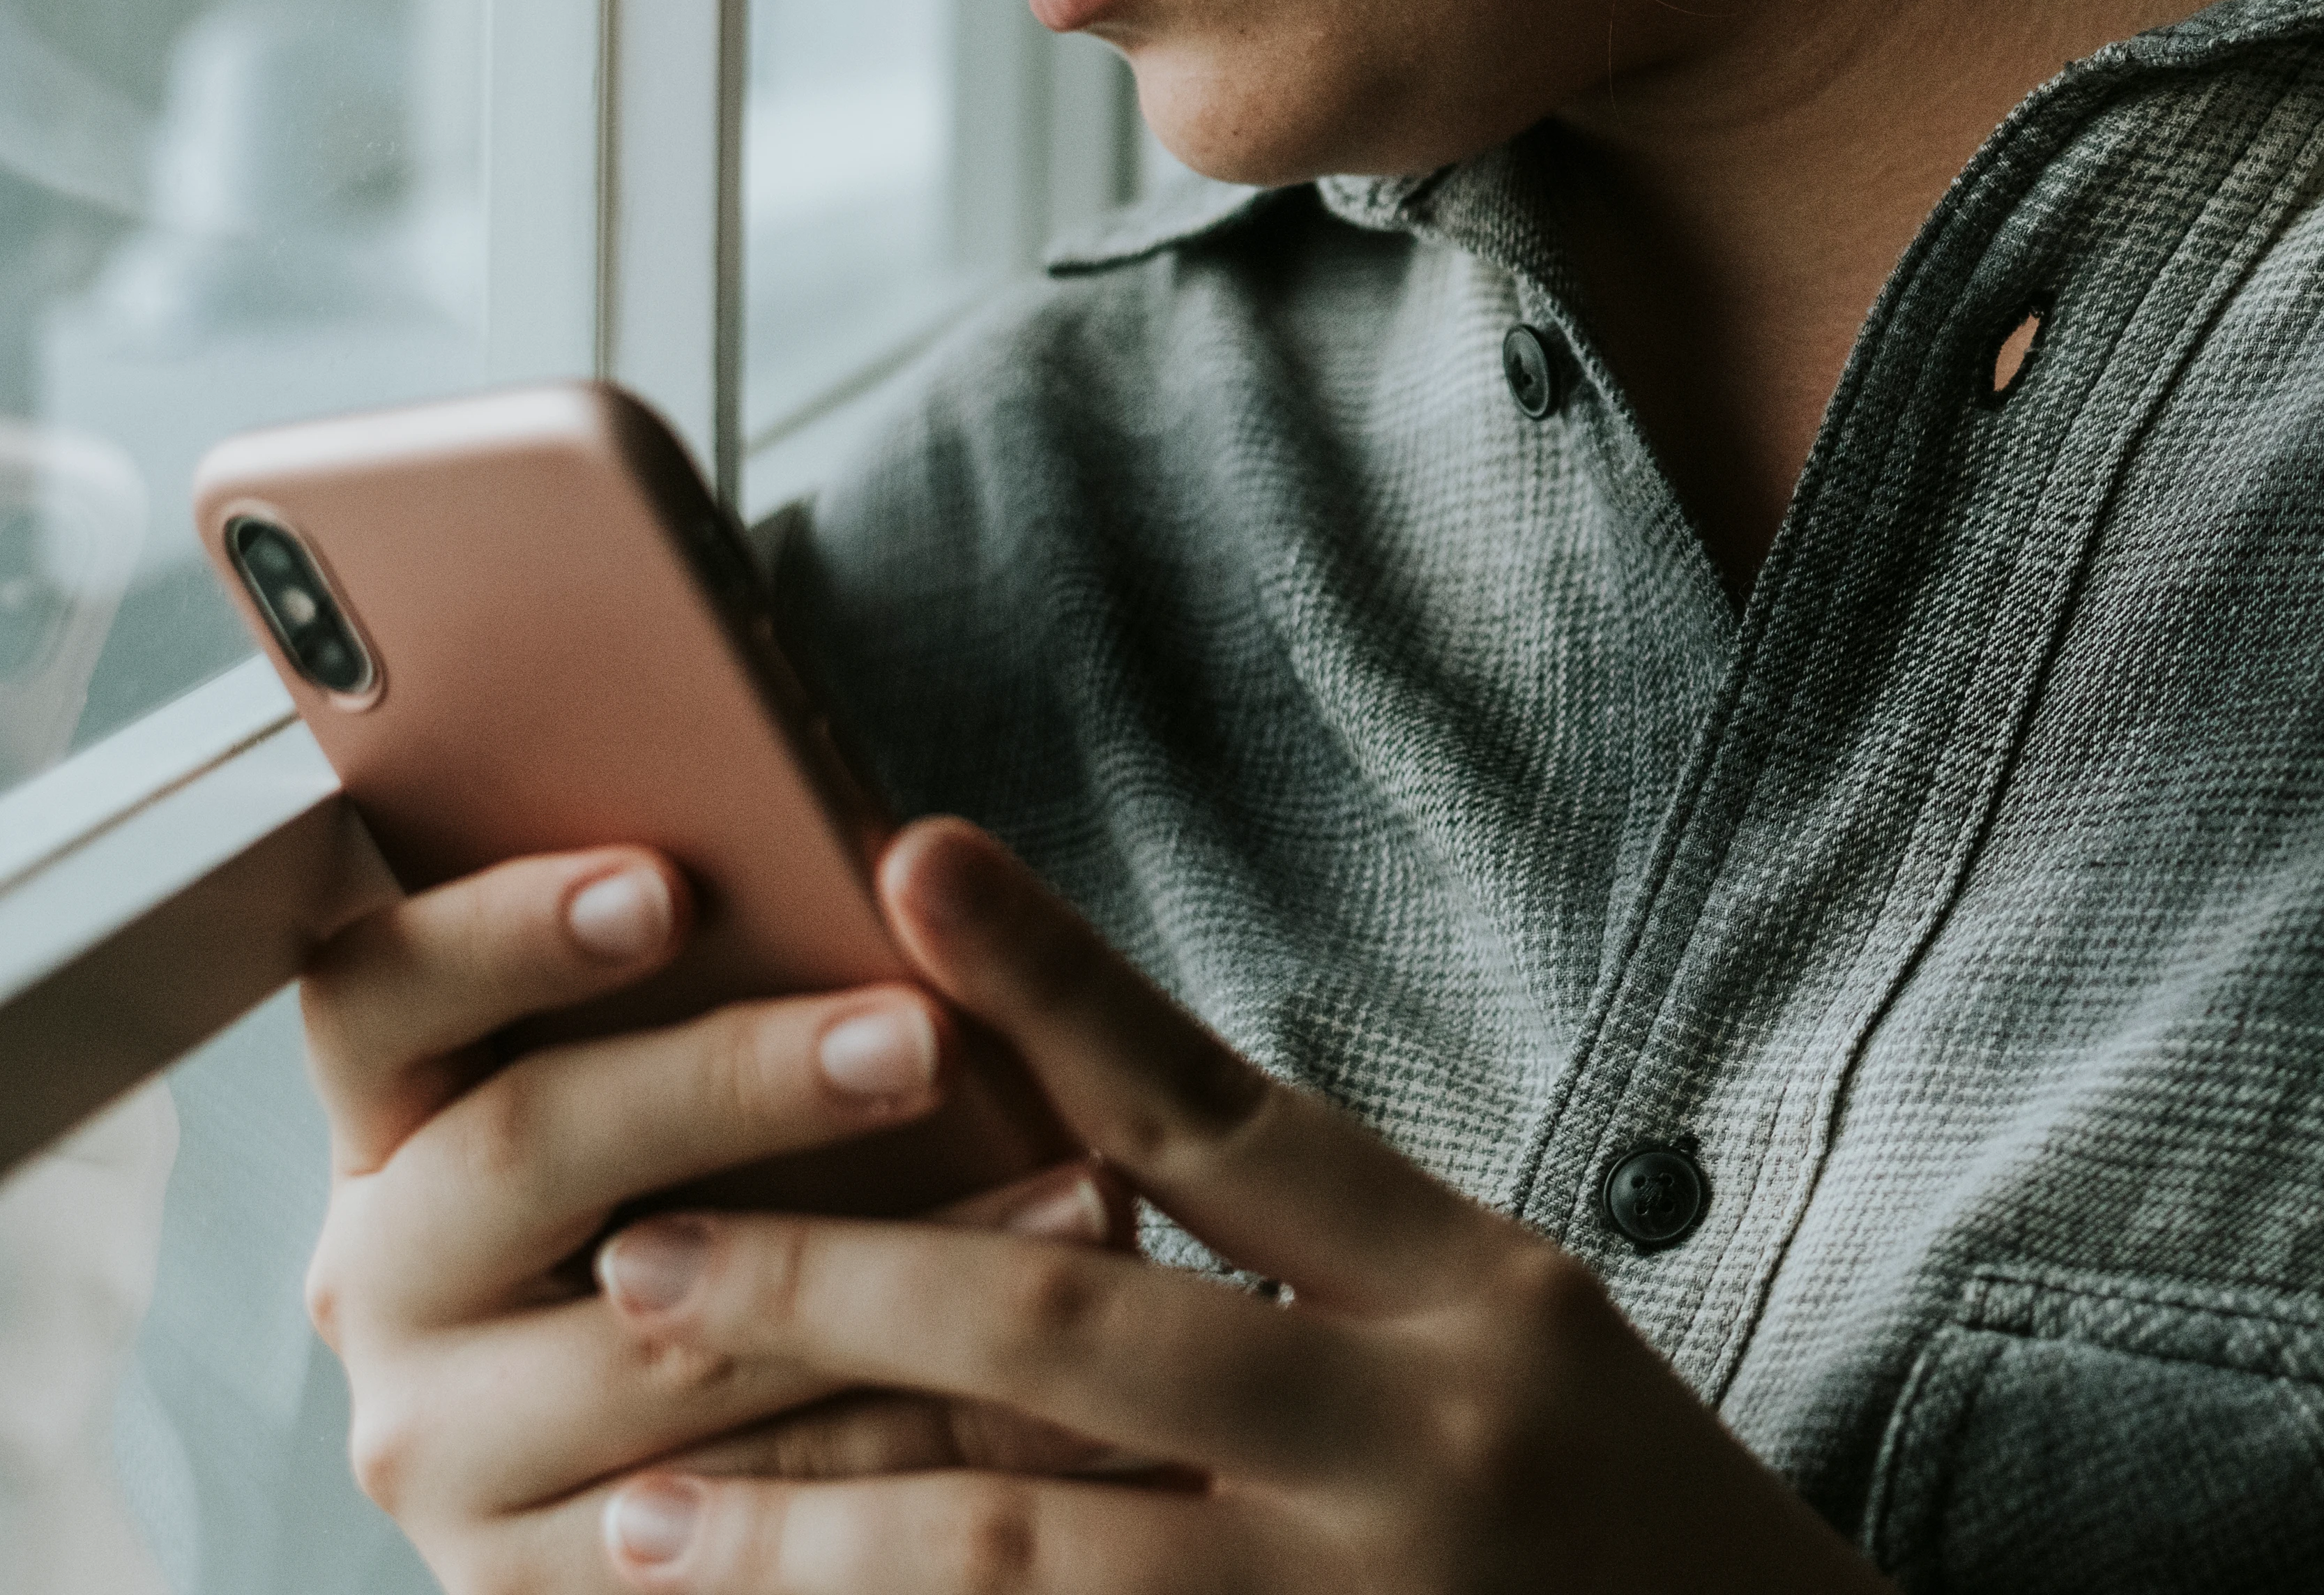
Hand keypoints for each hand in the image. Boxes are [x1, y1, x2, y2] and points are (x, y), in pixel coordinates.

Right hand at [298, 846, 1137, 1588]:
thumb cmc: (758, 1203)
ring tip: (1090, 1196)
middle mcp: (382, 1287)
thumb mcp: (712, 1100)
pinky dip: (933, 1444)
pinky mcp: (541, 1587)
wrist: (736, 1466)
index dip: (504, 927)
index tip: (665, 883)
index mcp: (397, 1125)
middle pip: (525, 1151)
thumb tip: (902, 863)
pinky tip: (1080, 1390)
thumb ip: (746, 988)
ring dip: (901, 1274)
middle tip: (923, 1037)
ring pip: (671, 1351)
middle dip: (736, 1080)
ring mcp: (448, 1455)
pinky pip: (755, 1519)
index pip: (382, 992)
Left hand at [579, 819, 1889, 1593]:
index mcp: (1477, 1294)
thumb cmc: (1624, 1516)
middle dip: (831, 1292)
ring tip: (637, 1516)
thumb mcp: (1517, 1340)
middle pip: (1076, 1333)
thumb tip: (1057, 1166)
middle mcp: (1418, 1436)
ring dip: (804, 1531)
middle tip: (639, 1256)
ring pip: (1020, 1549)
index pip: (1229, 1113)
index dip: (1058, 989)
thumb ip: (1316, 1266)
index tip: (905, 860)